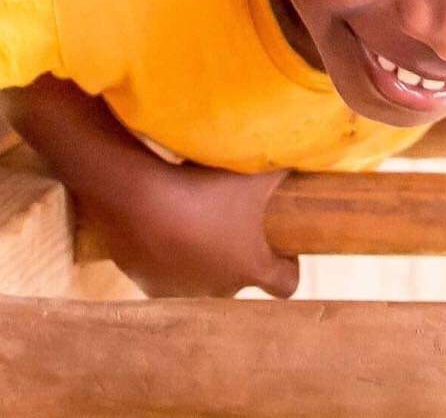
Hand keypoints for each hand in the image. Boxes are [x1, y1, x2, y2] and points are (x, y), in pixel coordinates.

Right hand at [77, 159, 299, 298]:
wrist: (140, 202)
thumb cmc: (205, 191)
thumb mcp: (254, 174)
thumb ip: (282, 170)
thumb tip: (305, 155)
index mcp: (252, 268)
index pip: (286, 284)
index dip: (288, 266)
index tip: (282, 246)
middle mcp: (221, 289)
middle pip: (239, 277)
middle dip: (238, 253)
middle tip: (230, 221)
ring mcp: (184, 291)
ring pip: (201, 277)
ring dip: (201, 256)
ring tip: (191, 221)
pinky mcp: (150, 285)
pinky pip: (166, 273)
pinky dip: (167, 256)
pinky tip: (161, 230)